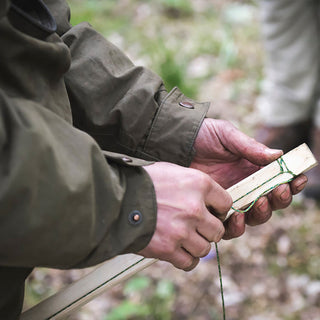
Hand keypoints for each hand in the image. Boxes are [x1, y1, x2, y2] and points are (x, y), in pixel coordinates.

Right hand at [140, 162, 231, 270]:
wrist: (115, 198)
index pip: (226, 203)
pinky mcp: (169, 249)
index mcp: (199, 184)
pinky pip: (190, 262)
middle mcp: (195, 208)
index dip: (218, 210)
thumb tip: (208, 200)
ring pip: (205, 248)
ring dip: (195, 245)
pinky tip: (176, 250)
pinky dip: (185, 259)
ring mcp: (182, 230)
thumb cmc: (143, 181)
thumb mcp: (172, 172)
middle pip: (218, 230)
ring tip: (181, 237)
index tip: (209, 212)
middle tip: (194, 227)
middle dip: (207, 230)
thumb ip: (194, 186)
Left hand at [191, 119, 307, 238]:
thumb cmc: (203, 136)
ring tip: (261, 202)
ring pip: (254, 217)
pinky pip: (229, 226)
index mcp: (253, 169)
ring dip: (263, 213)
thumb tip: (278, 155)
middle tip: (279, 190)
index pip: (278, 180)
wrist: (178, 143)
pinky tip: (237, 216)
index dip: (292, 183)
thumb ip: (250, 147)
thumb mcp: (227, 136)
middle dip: (280, 199)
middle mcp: (245, 187)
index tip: (299, 179)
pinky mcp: (214, 209)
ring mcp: (230, 200)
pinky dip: (237, 226)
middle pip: (270, 202)